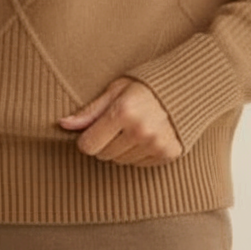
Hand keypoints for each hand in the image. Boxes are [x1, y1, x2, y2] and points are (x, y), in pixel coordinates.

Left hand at [58, 78, 181, 166]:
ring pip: (121, 161)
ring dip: (121, 149)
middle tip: (115, 125)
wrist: (186, 87)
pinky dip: (138, 153)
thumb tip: (64, 124)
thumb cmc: (145, 85)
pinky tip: (145, 135)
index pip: (89, 145)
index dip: (86, 138)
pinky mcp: (168, 154)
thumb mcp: (115, 89)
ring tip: (132, 127)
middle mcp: (140, 130)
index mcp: (123, 111)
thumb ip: (90, 110)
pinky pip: (139, 164)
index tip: (92, 130)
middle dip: (104, 143)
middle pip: (104, 155)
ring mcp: (156, 144)